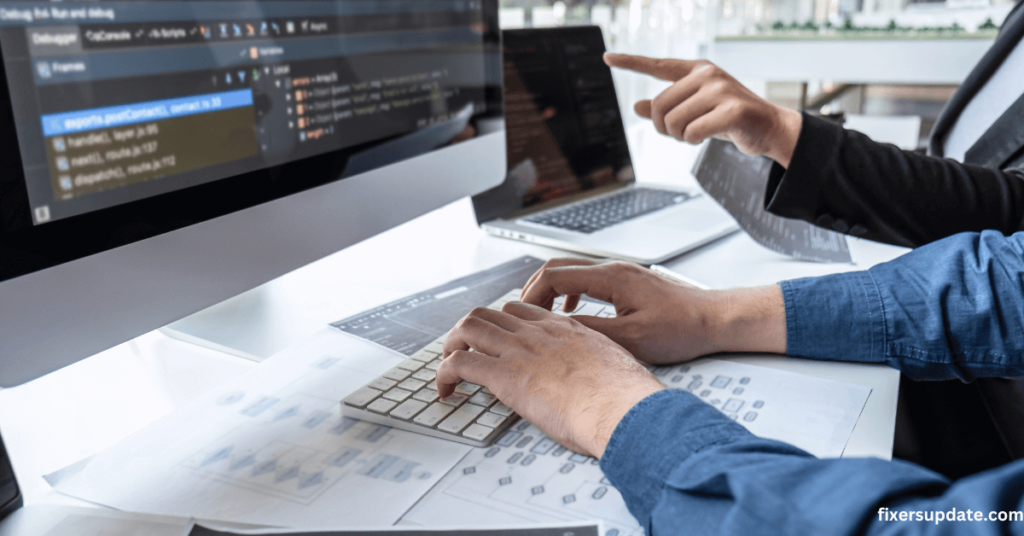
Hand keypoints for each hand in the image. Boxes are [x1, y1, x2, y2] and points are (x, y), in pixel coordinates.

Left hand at [435, 302, 663, 457]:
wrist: (621, 406)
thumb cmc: (625, 396)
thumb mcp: (614, 366)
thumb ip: (596, 365)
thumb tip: (597, 380)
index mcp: (566, 330)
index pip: (523, 312)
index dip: (504, 324)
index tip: (499, 341)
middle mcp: (538, 333)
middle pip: (491, 313)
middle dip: (471, 330)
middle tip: (465, 350)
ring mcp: (519, 351)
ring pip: (468, 328)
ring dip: (451, 345)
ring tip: (448, 366)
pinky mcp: (504, 375)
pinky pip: (459, 363)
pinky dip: (443, 374)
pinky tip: (445, 390)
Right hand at [520, 258, 786, 363]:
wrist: (715, 320)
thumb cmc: (683, 329)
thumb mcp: (631, 339)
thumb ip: (590, 332)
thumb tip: (558, 332)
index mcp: (610, 278)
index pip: (554, 275)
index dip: (531, 296)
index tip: (522, 316)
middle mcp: (613, 269)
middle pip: (557, 267)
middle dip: (534, 291)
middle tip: (522, 316)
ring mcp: (621, 273)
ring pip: (572, 272)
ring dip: (552, 292)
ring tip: (543, 317)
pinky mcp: (628, 282)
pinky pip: (588, 280)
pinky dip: (570, 293)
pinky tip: (573, 314)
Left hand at [604, 53, 801, 167]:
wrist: (769, 128)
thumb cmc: (729, 119)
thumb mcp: (695, 111)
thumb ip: (668, 108)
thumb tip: (637, 107)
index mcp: (697, 70)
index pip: (657, 65)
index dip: (631, 62)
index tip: (606, 57)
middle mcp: (707, 74)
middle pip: (659, 107)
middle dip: (664, 128)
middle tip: (681, 134)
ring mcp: (721, 89)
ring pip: (674, 122)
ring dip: (680, 137)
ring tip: (697, 134)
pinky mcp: (732, 109)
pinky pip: (693, 132)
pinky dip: (694, 141)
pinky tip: (707, 137)